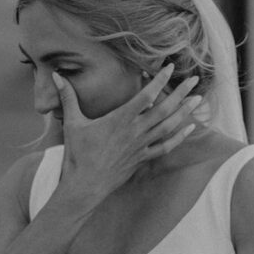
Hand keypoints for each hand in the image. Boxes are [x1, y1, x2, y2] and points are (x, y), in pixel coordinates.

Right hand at [53, 65, 201, 203]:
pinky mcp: (142, 158)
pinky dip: (179, 137)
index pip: (145, 95)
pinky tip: (190, 127)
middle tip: (194, 80)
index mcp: (120, 119)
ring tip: (198, 99)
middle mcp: (134, 131)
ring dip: (184, 111)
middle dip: (181, 93)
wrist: (85, 185)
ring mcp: (141, 146)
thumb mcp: (72, 123)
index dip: (159, 80)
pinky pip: (166, 147)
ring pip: (169, 126)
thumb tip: (56, 76)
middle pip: (164, 109)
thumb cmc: (77, 154)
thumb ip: (68, 97)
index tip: (170, 67)